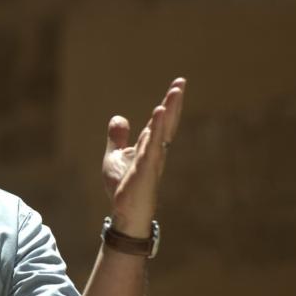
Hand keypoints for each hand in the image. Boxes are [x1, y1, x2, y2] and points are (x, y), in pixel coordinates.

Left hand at [101, 78, 185, 236]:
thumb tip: (119, 118)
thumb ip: (118, 138)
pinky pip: (151, 147)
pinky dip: (155, 130)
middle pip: (166, 123)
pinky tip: (158, 115)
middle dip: (174, 103)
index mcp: (150, 146)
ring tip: (174, 93)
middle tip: (181, 83)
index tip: (178, 85)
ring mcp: (152, 160)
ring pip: (162, 132)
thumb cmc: (123, 187)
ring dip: (168, 112)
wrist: (123, 212)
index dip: (169, 104)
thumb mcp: (115, 156)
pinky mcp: (144, 170)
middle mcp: (155, 151)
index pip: (160, 121)